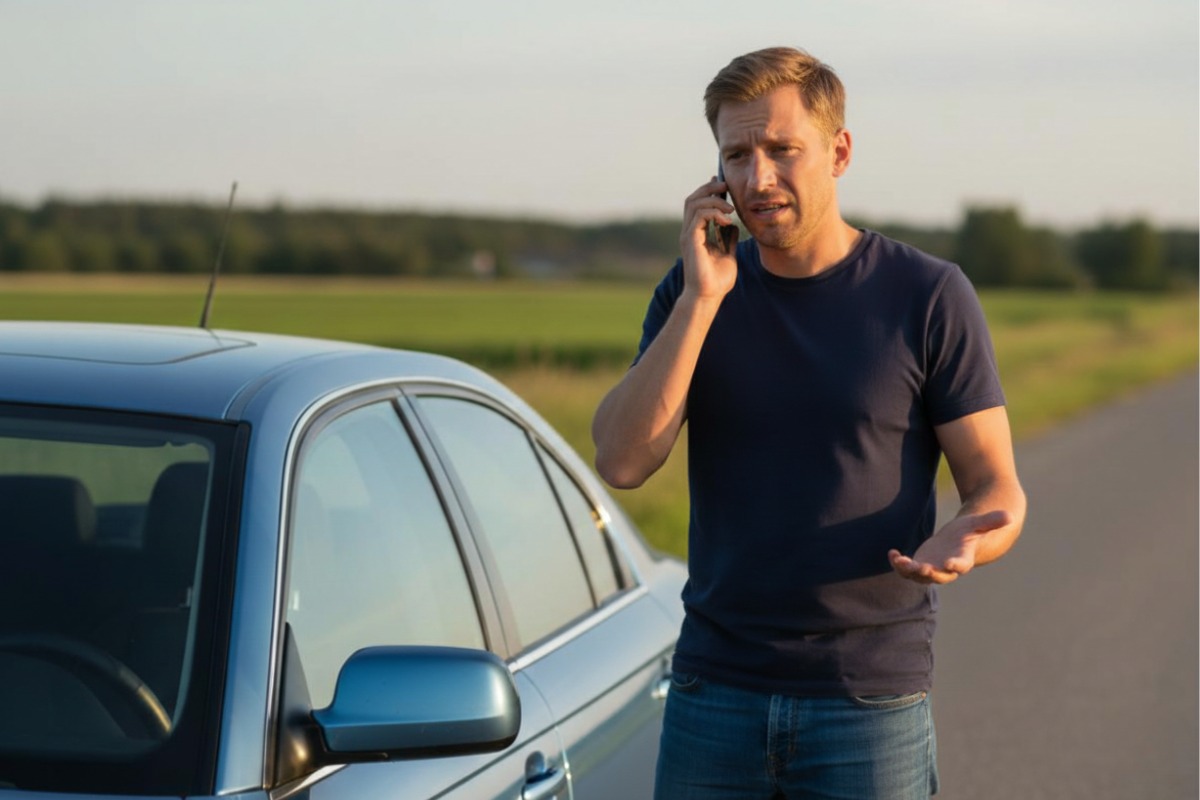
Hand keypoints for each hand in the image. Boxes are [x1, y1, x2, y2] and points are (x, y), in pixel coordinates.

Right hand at [679, 177, 738, 301]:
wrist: (709, 296)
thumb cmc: (717, 280)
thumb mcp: (728, 254)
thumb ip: (729, 239)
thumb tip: (734, 226)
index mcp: (696, 234)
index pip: (697, 204)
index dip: (708, 191)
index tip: (723, 185)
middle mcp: (689, 232)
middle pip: (692, 199)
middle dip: (709, 189)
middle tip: (726, 186)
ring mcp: (688, 236)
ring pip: (694, 204)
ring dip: (714, 200)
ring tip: (730, 209)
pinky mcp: (691, 241)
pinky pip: (699, 216)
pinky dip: (714, 213)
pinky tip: (727, 221)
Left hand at [888, 510, 1011, 584]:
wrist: (961, 542)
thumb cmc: (972, 532)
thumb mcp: (980, 524)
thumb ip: (992, 521)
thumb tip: (1010, 516)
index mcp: (963, 558)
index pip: (961, 565)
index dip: (956, 565)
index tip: (949, 563)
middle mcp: (947, 568)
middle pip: (938, 576)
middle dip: (928, 573)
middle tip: (919, 567)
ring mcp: (933, 568)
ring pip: (919, 576)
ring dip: (908, 570)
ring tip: (898, 558)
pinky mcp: (920, 565)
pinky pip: (907, 570)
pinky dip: (898, 564)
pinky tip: (892, 553)